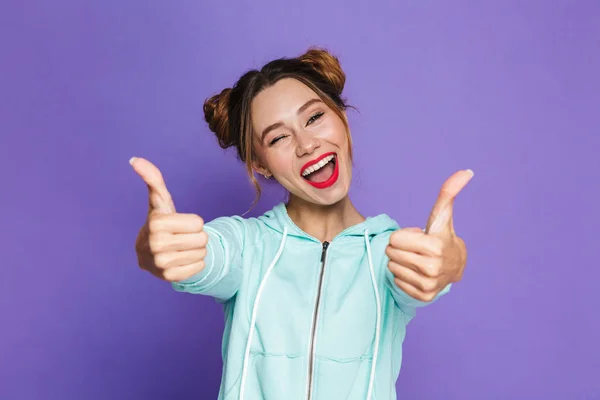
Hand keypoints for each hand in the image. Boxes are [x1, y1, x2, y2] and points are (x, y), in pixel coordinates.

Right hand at [130, 157, 207, 281]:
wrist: (151, 253)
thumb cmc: (161, 222)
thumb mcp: (159, 200)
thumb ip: (152, 178)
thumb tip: (135, 159)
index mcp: (155, 224)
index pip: (198, 223)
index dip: (193, 222)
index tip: (179, 224)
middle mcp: (156, 245)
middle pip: (202, 238)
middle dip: (196, 236)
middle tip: (181, 236)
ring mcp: (162, 263)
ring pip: (202, 253)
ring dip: (195, 249)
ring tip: (180, 247)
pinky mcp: (169, 277)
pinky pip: (199, 267)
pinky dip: (195, 263)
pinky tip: (181, 259)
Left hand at [386, 169, 473, 301]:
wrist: (455, 265)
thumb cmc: (442, 236)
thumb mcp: (442, 215)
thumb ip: (448, 192)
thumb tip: (466, 171)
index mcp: (436, 247)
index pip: (395, 239)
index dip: (403, 235)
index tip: (418, 237)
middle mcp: (433, 268)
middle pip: (392, 253)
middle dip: (400, 248)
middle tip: (415, 249)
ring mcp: (429, 284)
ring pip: (392, 267)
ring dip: (400, 262)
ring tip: (416, 259)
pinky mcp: (424, 296)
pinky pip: (397, 282)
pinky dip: (402, 276)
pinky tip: (415, 272)